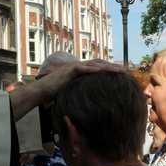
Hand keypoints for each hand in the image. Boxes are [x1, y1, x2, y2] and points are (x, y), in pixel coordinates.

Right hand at [8, 59, 126, 119]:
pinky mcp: (68, 71)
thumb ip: (82, 92)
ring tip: (118, 70)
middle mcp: (78, 66)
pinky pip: (81, 68)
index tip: (121, 74)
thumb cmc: (55, 94)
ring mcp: (73, 67)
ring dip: (107, 67)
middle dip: (113, 67)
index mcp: (80, 70)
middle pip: (99, 63)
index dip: (110, 69)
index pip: (98, 67)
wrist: (41, 92)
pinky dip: (91, 69)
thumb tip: (93, 101)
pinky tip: (101, 71)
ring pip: (93, 64)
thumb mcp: (73, 92)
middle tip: (125, 71)